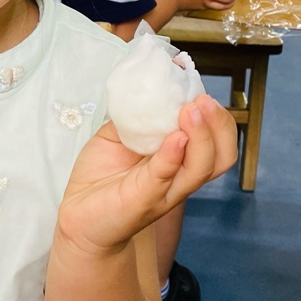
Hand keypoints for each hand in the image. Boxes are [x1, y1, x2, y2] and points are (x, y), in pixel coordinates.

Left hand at [58, 95, 236, 257]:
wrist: (78, 215)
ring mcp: (165, 191)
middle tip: (203, 101)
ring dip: (202, 136)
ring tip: (191, 111)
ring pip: (201, 168)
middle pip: (222, 157)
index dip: (217, 117)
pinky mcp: (144, 199)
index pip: (217, 141)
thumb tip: (147, 86)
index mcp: (180, 160)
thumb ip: (135, 116)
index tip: (198, 90)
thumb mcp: (117, 135)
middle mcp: (180, 178)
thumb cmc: (100, 176)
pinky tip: (175, 138)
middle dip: (219, 125)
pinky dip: (173, 155)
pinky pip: (165, 176)